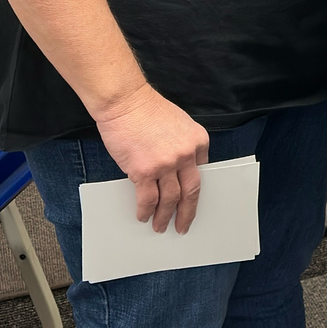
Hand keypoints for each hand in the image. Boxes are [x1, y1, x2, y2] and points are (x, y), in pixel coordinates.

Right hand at [92, 83, 210, 234]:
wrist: (125, 101)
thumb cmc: (146, 109)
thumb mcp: (180, 123)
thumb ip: (184, 145)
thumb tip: (180, 170)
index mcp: (198, 141)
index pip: (201, 173)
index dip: (194, 191)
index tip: (191, 203)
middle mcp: (186, 155)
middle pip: (191, 191)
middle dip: (187, 213)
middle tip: (183, 226)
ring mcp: (166, 164)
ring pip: (170, 199)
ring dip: (165, 216)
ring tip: (160, 226)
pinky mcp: (145, 171)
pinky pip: (148, 198)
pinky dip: (146, 210)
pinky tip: (143, 216)